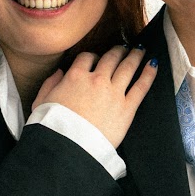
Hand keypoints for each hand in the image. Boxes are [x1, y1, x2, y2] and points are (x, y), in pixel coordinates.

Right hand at [32, 45, 156, 147]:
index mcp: (75, 76)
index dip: (92, 56)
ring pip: (128, 67)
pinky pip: (141, 86)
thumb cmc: (52, 127)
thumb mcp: (41, 103)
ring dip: (135, 56)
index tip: (96, 58)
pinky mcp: (127, 108)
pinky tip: (153, 64)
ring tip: (140, 49)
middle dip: (118, 51)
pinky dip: (149, 73)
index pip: (87, 57)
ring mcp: (113, 93)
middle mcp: (96, 80)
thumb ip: (49, 84)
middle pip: (111, 58)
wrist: (68, 147)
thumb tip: (59, 73)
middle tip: (124, 48)